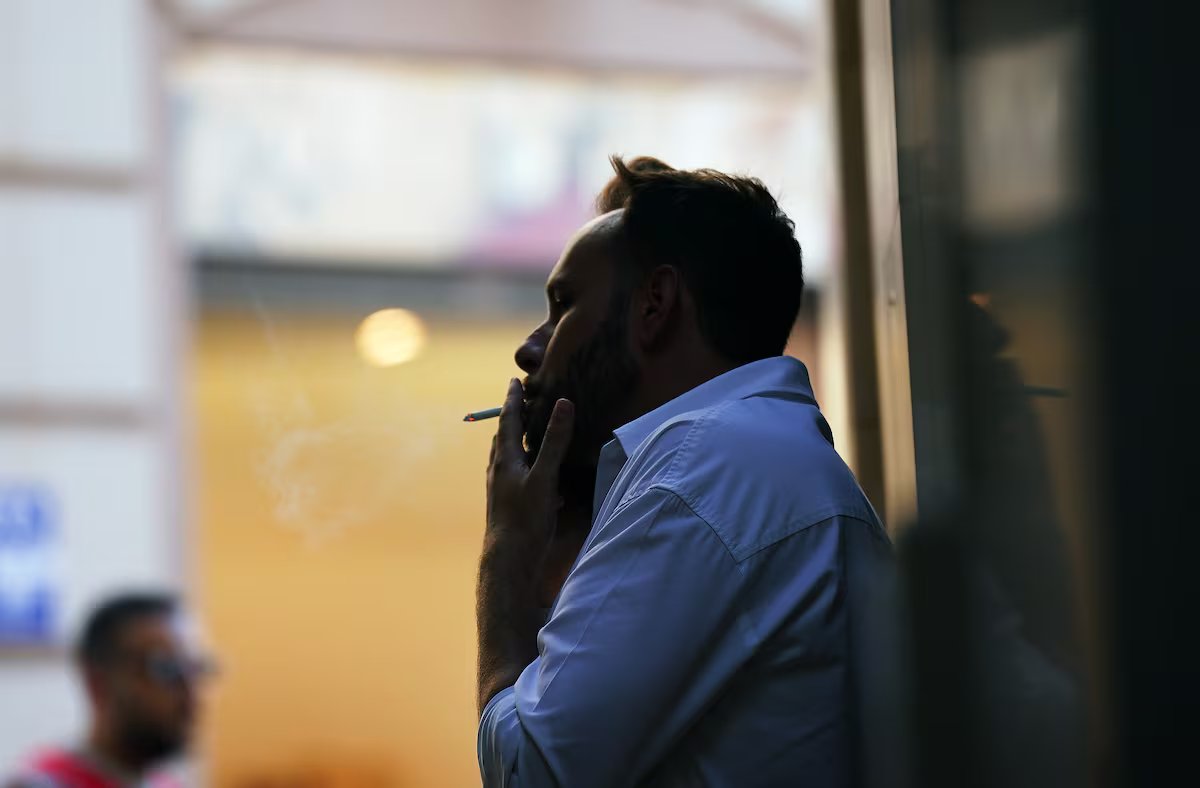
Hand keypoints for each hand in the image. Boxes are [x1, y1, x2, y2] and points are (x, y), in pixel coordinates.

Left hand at [486, 378, 574, 554]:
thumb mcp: (545, 476)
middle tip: (523, 403)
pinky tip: (544, 481)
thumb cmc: (525, 518)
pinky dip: (528, 468)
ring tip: (530, 435)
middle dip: (514, 418)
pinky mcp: (508, 504)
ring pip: (508, 458)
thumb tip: (563, 404)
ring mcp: (501, 488)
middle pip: (504, 437)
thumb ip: (554, 441)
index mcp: (505, 459)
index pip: (508, 420)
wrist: (508, 559)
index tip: (514, 381)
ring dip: (518, 443)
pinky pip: (517, 477)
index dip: (512, 399)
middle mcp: (499, 470)